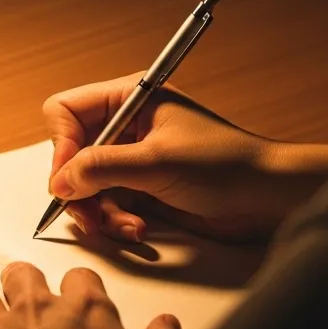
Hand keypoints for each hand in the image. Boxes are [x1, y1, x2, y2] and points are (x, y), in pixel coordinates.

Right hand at [42, 74, 323, 242]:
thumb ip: (102, 168)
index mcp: (130, 98)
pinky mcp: (143, 187)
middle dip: (79, 188)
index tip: (69, 179)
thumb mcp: (156, 163)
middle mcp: (127, 125)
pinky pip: (109, 204)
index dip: (61, 146)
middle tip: (88, 214)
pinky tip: (140, 230)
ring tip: (125, 227)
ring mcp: (133, 157)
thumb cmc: (224, 165)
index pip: (65, 111)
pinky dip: (117, 221)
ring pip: (87, 185)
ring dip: (99, 211)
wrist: (267, 196)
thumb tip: (60, 181)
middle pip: (72, 153)